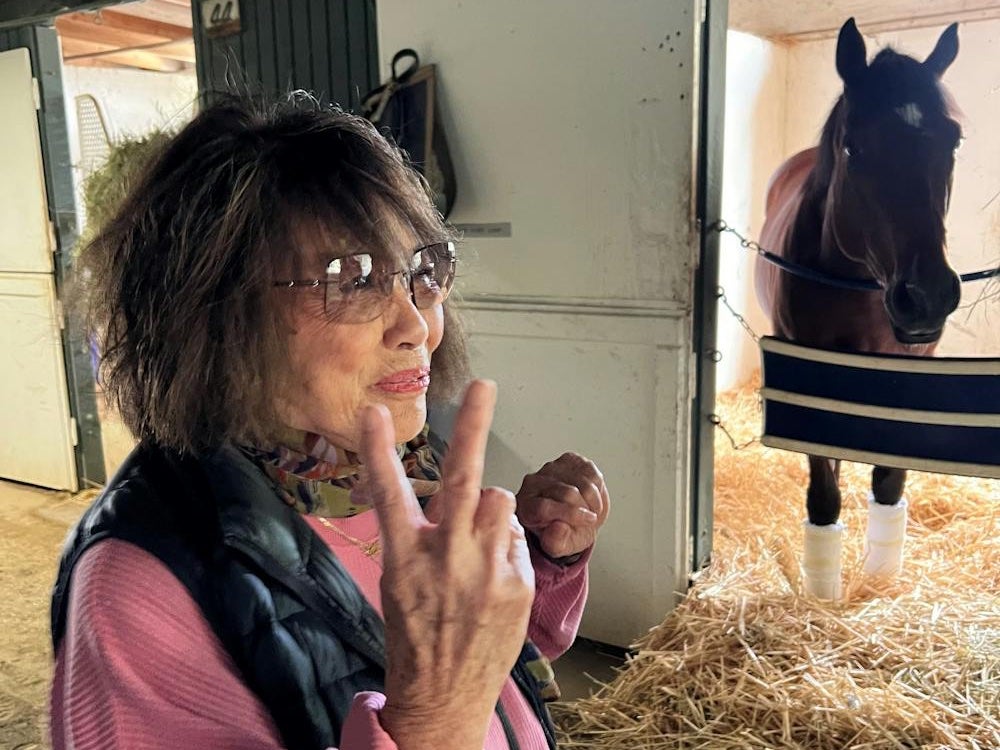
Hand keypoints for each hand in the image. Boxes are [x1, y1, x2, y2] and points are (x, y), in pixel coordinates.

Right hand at [360, 380, 532, 749]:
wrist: (443, 700)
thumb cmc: (416, 636)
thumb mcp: (402, 586)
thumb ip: (430, 537)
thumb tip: (476, 496)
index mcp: (404, 560)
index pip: (388, 496)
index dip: (377, 452)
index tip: (372, 413)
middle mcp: (446, 561)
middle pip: (462, 481)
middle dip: (474, 427)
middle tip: (484, 386)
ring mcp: (486, 572)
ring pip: (499, 501)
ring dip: (489, 510)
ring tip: (476, 544)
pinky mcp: (518, 585)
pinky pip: (515, 537)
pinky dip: (504, 546)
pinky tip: (491, 580)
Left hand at [515, 453, 609, 558]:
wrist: (574, 517)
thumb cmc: (563, 533)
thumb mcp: (559, 547)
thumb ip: (555, 542)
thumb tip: (558, 527)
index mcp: (525, 506)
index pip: (545, 507)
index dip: (571, 514)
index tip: (588, 521)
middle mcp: (533, 484)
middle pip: (566, 493)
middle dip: (585, 509)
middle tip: (590, 520)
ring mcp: (551, 469)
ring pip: (581, 481)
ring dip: (593, 500)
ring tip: (592, 510)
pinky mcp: (568, 460)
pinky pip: (590, 472)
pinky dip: (597, 487)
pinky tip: (592, 498)